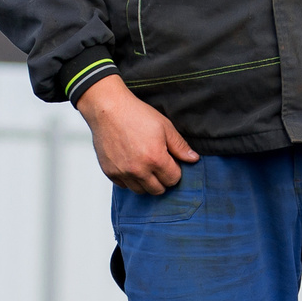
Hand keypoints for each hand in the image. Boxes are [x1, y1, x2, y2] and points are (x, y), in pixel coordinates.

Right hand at [76, 74, 198, 195]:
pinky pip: (124, 186)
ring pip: (141, 191)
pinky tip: (131, 165)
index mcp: (155, 159)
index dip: (174, 170)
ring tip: (145, 166)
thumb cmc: (136, 114)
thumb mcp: (164, 126)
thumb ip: (180, 146)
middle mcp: (139, 170)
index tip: (170, 161)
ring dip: (146, 182)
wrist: (108, 109)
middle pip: (158, 190)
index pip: (173, 179)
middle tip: (158, 164)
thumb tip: (193, 159)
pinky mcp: (110, 172)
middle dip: (162, 179)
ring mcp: (123, 173)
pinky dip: (130, 179)